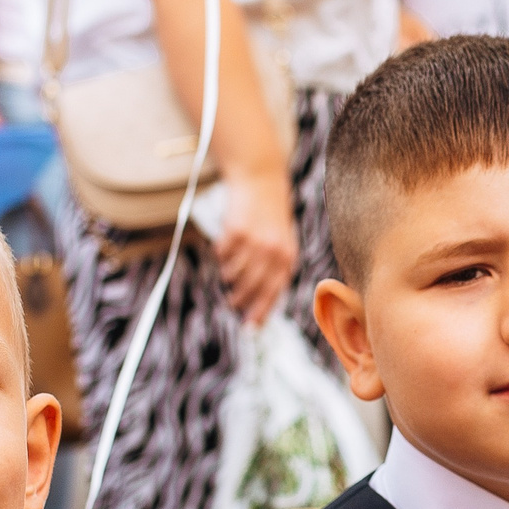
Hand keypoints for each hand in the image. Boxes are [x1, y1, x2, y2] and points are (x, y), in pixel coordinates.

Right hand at [214, 163, 297, 326]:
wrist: (261, 181)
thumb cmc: (271, 216)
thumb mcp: (282, 241)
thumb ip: (275, 268)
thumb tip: (259, 301)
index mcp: (288, 257)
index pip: (274, 293)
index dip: (261, 312)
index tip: (249, 327)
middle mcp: (273, 252)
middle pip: (251, 288)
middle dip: (240, 299)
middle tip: (233, 302)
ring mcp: (254, 242)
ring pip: (234, 273)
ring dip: (229, 275)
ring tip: (229, 269)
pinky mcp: (235, 231)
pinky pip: (222, 255)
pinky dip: (221, 254)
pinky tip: (226, 246)